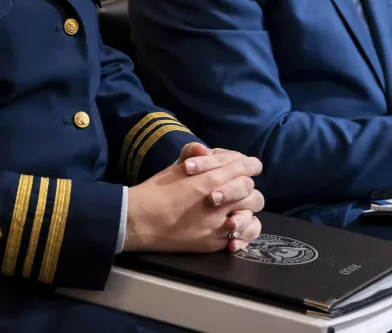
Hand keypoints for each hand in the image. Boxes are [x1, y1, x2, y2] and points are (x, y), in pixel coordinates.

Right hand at [124, 148, 263, 253]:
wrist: (139, 221)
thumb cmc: (155, 191)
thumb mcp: (173, 167)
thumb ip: (192, 154)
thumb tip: (204, 148)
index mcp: (208, 180)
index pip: (243, 169)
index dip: (250, 166)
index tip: (252, 166)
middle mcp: (217, 203)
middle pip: (251, 192)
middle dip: (248, 187)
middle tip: (241, 187)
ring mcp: (216, 225)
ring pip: (250, 217)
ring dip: (247, 210)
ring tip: (238, 207)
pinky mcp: (212, 243)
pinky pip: (238, 238)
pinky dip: (240, 232)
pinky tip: (232, 225)